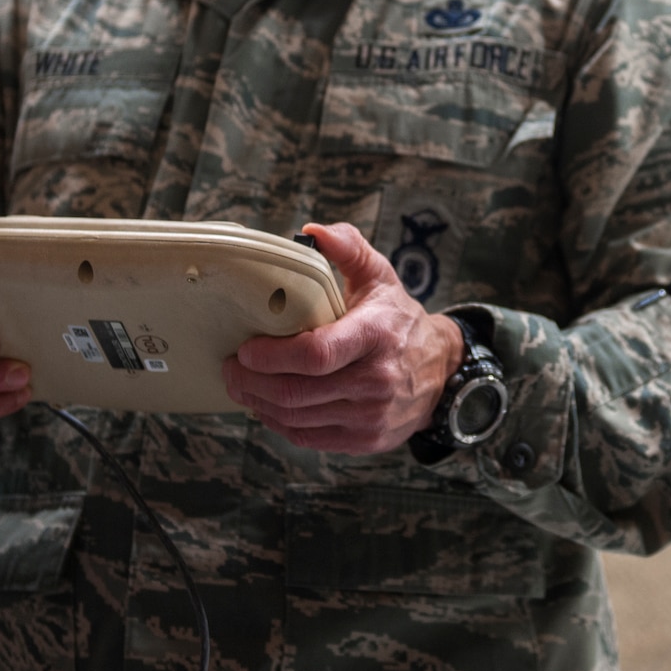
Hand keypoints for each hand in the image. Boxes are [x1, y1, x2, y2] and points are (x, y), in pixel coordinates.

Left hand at [223, 222, 464, 454]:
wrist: (441, 368)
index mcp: (376, 335)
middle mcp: (376, 380)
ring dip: (259, 404)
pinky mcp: (366, 439)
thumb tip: (312, 231)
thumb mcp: (379, 276)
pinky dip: (280, 423)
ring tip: (242, 385)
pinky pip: (308, 438)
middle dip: (251, 382)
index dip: (272, 356)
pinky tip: (268, 405)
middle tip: (230, 368)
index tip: (245, 349)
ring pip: (296, 418)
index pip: (316, 354)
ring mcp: (371, 415)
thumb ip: (348, 248)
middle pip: (297, 392)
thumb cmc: (398, 318)